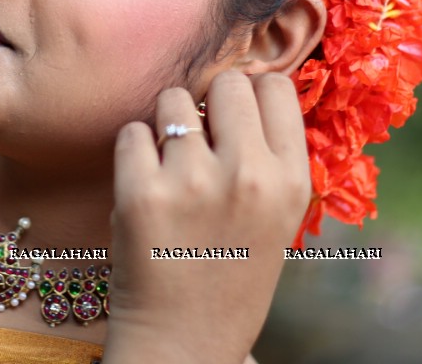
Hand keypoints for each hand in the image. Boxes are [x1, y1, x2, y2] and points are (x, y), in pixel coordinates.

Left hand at [103, 71, 309, 363]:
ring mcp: (193, 181)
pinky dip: (133, 151)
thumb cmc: (231, 275)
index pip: (275, 87)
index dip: (252, 96)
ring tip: (171, 168)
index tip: (236, 118)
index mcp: (290, 181)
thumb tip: (245, 87)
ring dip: (168, 124)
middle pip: (228, 82)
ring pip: (174, 100)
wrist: (184, 343)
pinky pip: (131, 131)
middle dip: (210, 103)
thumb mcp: (277, 219)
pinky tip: (144, 185)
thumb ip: (269, 156)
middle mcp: (248, 175)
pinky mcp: (140, 192)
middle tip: (201, 140)